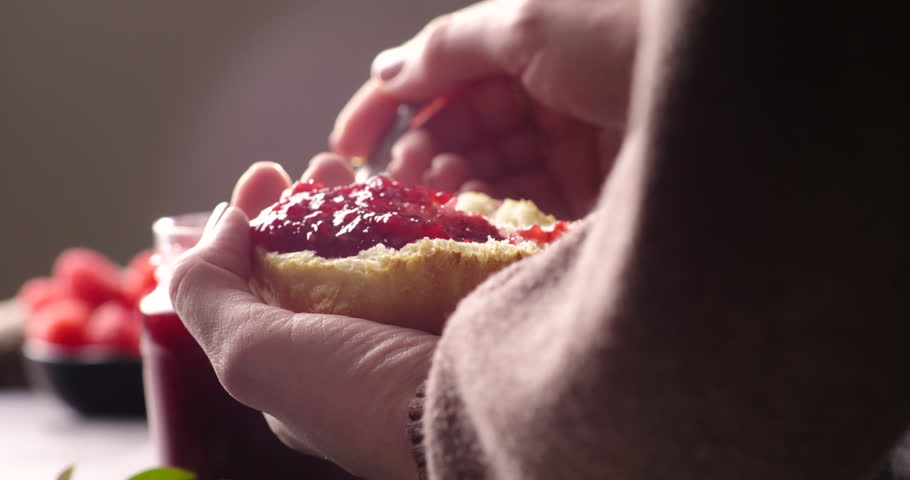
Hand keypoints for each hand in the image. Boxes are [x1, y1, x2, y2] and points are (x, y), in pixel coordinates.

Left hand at [170, 162, 433, 478]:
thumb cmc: (359, 394)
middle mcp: (351, 344)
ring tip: (366, 163)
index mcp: (297, 363)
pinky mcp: (458, 301)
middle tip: (325, 163)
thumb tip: (223, 224)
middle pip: (324, 255)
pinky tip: (421, 181)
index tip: (266, 175)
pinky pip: (435, 244)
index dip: (256, 223)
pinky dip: (424, 210)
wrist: (476, 406)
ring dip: (367, 198)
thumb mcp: (251, 353)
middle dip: (315, 202)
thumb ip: (208, 291)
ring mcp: (409, 322)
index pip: (262, 279)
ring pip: (380, 245)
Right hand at [330, 0, 638, 218]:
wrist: (726, 90)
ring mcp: (561, 146)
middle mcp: (538, 96)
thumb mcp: (526, 24)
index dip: (385, 108)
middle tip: (405, 176)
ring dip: (453, 184)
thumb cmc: (627, 37)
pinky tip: (474, 212)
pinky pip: (522, 205)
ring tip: (441, 191)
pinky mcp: (586, 193)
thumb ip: (449, 48)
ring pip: (484, 171)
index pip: (436, 78)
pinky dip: (492, 211)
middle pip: (457, 131)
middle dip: (423, 152)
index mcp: (521, 48)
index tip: (343, 147)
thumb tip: (385, 68)